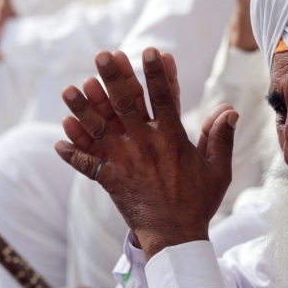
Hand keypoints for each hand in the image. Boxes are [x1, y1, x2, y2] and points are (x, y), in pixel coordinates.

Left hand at [55, 48, 237, 259]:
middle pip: (126, 104)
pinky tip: (58, 142)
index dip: (158, 73)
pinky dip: (73, 154)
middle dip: (114, 78)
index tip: (150, 50)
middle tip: (103, 55)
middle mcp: (145, 145)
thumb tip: (230, 108)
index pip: (165, 98)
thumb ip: (220, 137)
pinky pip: (88, 166)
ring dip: (83, 109)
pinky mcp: (111, 181)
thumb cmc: (199, 202)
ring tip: (68, 89)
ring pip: (99, 130)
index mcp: (172, 139)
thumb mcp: (217, 170)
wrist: (176, 238)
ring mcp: (125, 163)